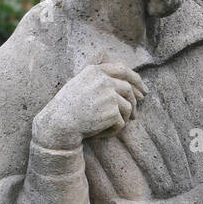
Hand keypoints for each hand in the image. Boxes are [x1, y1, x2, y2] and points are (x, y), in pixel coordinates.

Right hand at [32, 63, 146, 149]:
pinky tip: (102, 133)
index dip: (136, 79)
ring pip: (128, 106)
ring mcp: (109, 95)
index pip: (122, 69)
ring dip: (124, 118)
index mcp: (95, 71)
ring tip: (114, 126)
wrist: (59, 123)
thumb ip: (97, 78)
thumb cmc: (66, 107)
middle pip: (128, 88)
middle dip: (135, 102)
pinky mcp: (112, 111)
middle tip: (136, 115)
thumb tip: (121, 82)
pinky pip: (121, 122)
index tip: (143, 90)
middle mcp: (104, 80)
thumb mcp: (78, 84)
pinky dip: (114, 130)